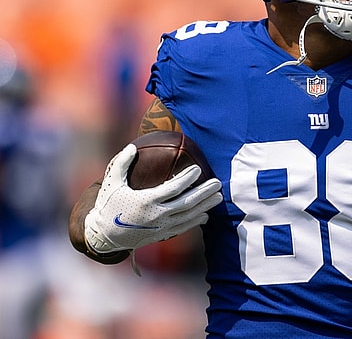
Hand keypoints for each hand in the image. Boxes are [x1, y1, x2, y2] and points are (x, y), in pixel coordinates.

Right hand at [84, 144, 222, 253]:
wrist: (104, 235)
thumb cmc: (109, 204)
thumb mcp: (111, 182)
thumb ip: (122, 163)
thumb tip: (132, 146)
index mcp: (146, 201)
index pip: (173, 188)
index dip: (187, 179)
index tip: (198, 169)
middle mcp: (156, 215)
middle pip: (187, 203)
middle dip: (204, 193)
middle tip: (218, 183)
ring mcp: (160, 227)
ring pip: (188, 216)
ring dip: (205, 206)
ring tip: (218, 196)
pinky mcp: (161, 235)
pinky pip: (183, 228)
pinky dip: (196, 221)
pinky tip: (205, 215)